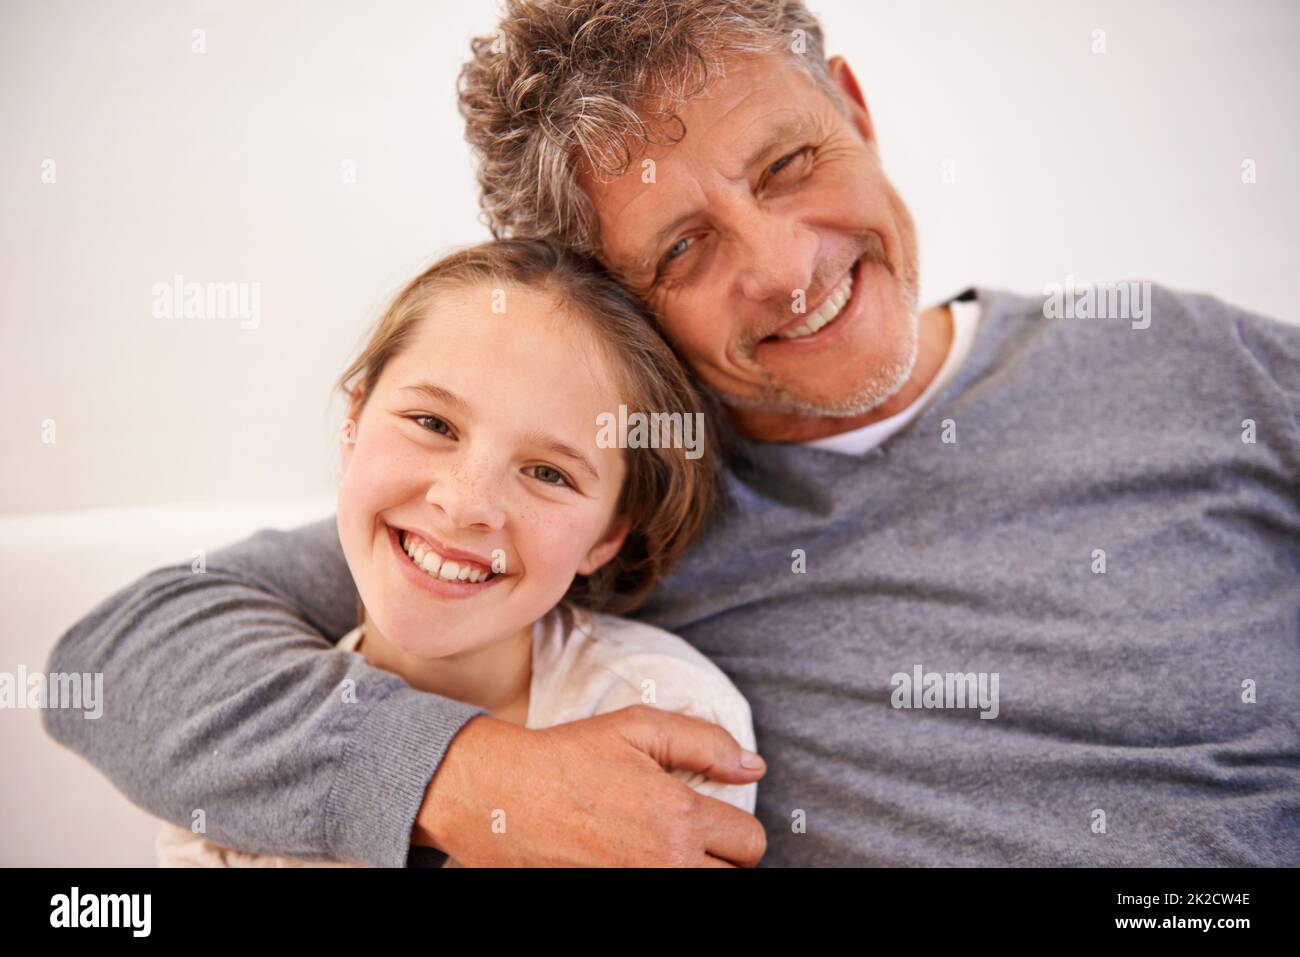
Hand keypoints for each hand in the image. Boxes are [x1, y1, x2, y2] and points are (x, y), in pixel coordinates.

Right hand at [411, 706, 767, 865]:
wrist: (501, 797)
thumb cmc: (568, 757)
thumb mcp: (637, 727)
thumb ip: (705, 742)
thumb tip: (754, 765)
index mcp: (679, 815)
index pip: (750, 841)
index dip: (735, 826)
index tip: (711, 817)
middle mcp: (666, 862)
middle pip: (734, 878)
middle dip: (719, 857)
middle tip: (687, 836)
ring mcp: (639, 888)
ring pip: (702, 892)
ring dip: (692, 870)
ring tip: (662, 849)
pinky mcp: (615, 898)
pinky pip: (663, 902)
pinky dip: (659, 880)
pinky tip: (637, 862)